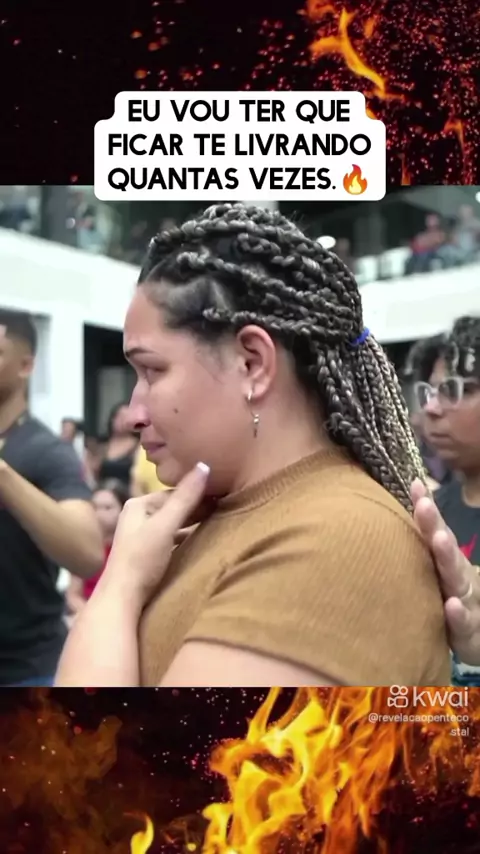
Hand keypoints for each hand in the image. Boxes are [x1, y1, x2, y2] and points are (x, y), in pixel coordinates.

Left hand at [101, 463, 209, 608]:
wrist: (121, 599)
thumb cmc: (141, 560)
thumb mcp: (165, 526)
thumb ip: (185, 498)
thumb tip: (204, 465)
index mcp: (137, 505)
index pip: (174, 493)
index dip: (198, 494)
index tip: (223, 496)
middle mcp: (136, 517)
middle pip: (173, 508)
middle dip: (196, 509)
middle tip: (224, 509)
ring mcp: (140, 536)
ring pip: (173, 524)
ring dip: (192, 524)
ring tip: (216, 525)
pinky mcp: (145, 554)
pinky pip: (171, 539)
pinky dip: (185, 538)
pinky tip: (199, 543)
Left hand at [411, 478, 479, 665]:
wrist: (478, 636)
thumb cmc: (448, 600)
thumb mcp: (436, 574)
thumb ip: (421, 548)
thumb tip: (400, 510)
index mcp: (446, 561)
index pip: (435, 530)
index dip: (427, 509)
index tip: (415, 486)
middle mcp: (458, 575)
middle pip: (445, 548)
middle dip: (435, 525)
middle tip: (424, 506)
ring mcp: (467, 600)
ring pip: (457, 579)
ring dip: (448, 558)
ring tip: (440, 540)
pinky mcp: (469, 631)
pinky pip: (464, 622)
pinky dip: (459, 614)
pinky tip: (452, 606)